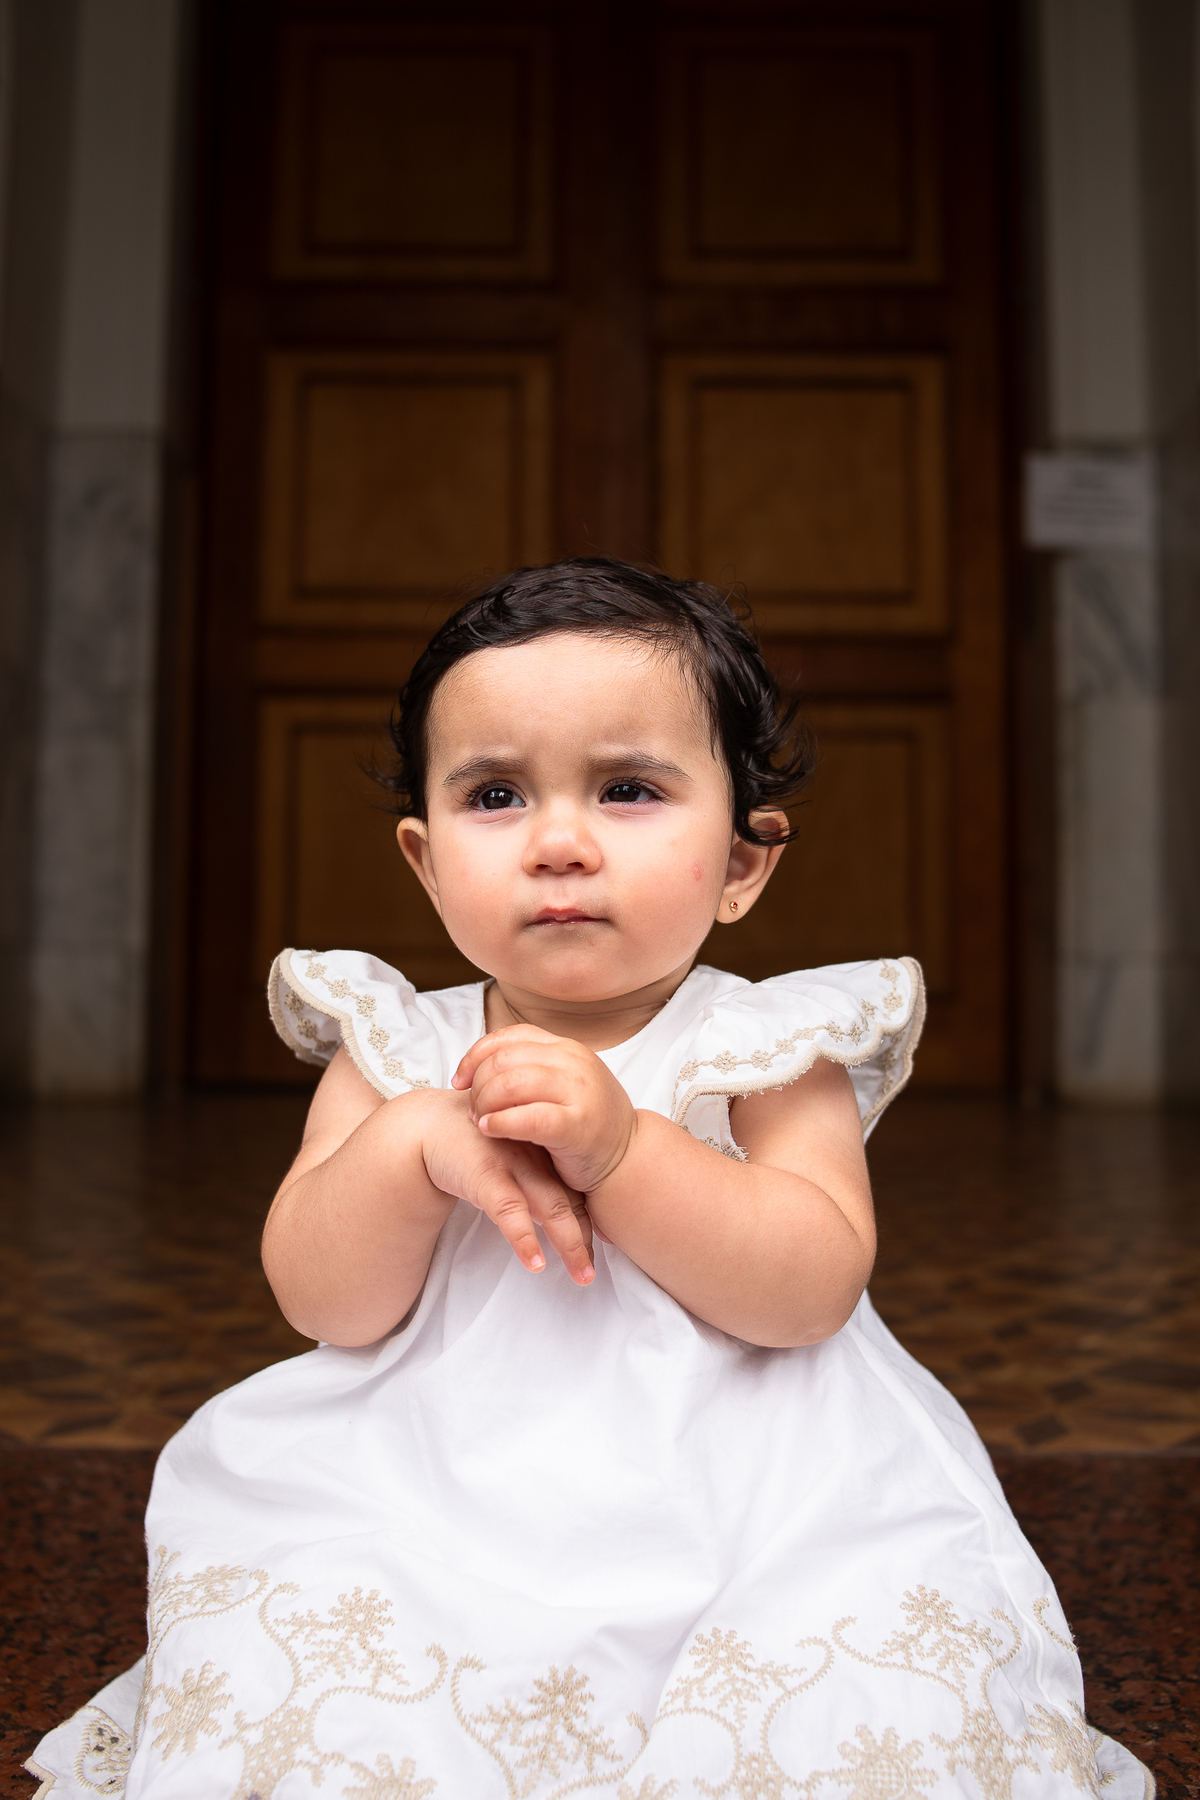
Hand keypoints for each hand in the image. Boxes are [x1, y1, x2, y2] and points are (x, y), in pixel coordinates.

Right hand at [417, 1088, 594, 1285]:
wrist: (429, 1125)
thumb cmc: (474, 1145)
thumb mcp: (509, 1158)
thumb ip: (533, 1183)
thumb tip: (559, 1220)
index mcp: (543, 1154)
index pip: (576, 1191)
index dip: (593, 1219)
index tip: (609, 1244)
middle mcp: (535, 1158)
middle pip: (570, 1202)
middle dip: (585, 1240)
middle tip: (593, 1273)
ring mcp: (513, 1165)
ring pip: (550, 1207)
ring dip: (568, 1243)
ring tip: (581, 1273)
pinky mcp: (485, 1175)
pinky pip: (509, 1210)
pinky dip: (525, 1237)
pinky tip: (535, 1262)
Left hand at [452, 1025, 636, 1196]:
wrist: (628, 1159)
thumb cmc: (586, 1124)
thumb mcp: (561, 1085)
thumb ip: (530, 1070)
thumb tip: (478, 1066)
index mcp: (566, 1048)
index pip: (509, 1037)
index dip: (475, 1056)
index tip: (460, 1081)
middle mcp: (574, 1062)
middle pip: (504, 1059)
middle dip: (478, 1084)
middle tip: (471, 1109)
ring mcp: (579, 1092)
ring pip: (512, 1083)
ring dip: (485, 1103)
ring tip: (480, 1121)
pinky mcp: (578, 1125)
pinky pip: (529, 1117)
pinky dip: (501, 1122)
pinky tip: (489, 1130)